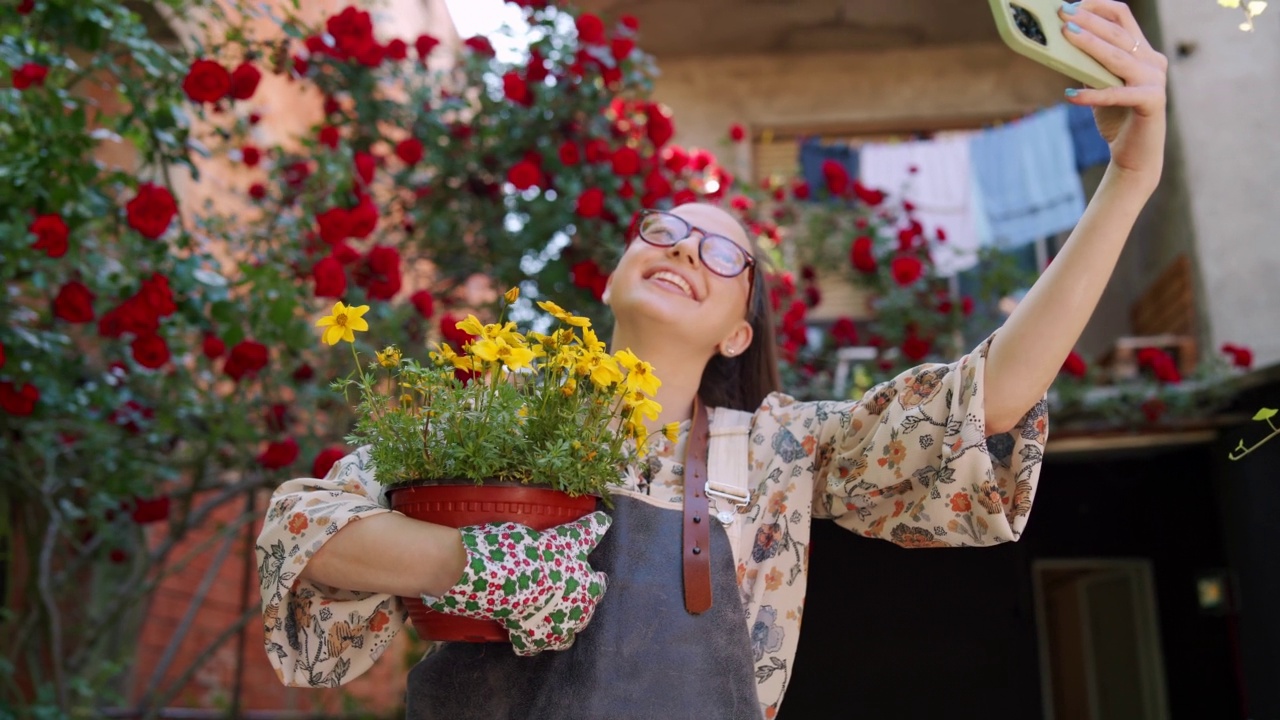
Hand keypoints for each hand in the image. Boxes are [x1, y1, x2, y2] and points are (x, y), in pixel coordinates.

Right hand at [425, 511, 610, 655]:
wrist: (505, 577)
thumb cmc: (540, 553)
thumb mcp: (568, 536)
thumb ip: (587, 532)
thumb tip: (605, 519)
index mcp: (590, 589)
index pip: (600, 585)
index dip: (594, 579)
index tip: (591, 574)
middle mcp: (578, 616)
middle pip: (583, 614)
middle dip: (575, 604)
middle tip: (559, 591)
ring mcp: (554, 633)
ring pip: (563, 638)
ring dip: (558, 628)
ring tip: (545, 616)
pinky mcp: (529, 641)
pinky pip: (530, 646)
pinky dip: (527, 639)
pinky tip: (520, 629)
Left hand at [1059, 0, 1167, 183]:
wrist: (1135, 155)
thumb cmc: (1116, 117)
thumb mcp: (1099, 84)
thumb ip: (1088, 64)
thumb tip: (1060, 44)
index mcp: (1142, 51)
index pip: (1122, 16)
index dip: (1098, 6)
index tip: (1072, 4)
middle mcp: (1152, 61)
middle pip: (1117, 33)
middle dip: (1088, 21)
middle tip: (1062, 13)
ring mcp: (1155, 80)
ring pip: (1117, 57)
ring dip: (1089, 45)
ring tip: (1065, 35)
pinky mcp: (1152, 101)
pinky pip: (1117, 94)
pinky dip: (1093, 95)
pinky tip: (1070, 95)